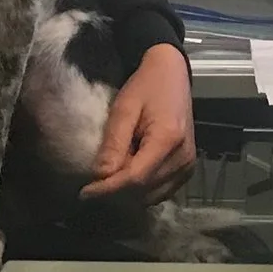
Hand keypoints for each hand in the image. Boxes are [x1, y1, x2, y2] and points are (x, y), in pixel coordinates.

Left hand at [81, 44, 195, 201]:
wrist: (172, 75)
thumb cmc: (146, 87)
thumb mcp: (124, 109)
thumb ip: (114, 143)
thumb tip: (100, 176)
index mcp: (168, 139)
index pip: (135, 177)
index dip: (108, 189)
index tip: (85, 192)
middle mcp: (182, 157)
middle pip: (143, 190)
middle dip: (116, 192)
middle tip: (94, 184)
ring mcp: (188, 165)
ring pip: (152, 196)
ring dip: (128, 193)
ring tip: (111, 177)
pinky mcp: (187, 169)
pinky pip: (161, 192)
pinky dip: (142, 191)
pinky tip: (129, 175)